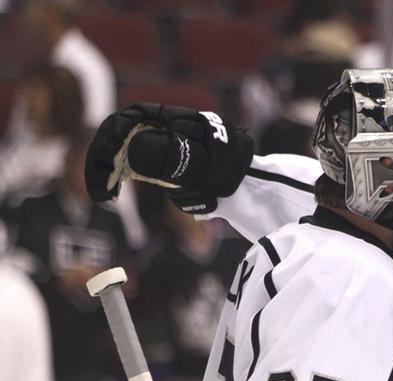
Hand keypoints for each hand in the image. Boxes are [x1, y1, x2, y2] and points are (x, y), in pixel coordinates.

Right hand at [85, 103, 254, 212]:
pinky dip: (112, 180)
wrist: (238, 180)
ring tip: (102, 195)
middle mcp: (153, 129)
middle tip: (98, 185)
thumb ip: (175, 156)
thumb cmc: (225, 164)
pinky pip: (122, 168)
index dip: (114, 133)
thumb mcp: (204, 160)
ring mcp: (148, 146)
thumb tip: (135, 153)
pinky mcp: (148, 165)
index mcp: (167, 118)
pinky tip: (110, 196)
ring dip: (102, 171)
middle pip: (115, 135)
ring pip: (115, 152)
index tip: (110, 154)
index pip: (129, 117)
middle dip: (101, 157)